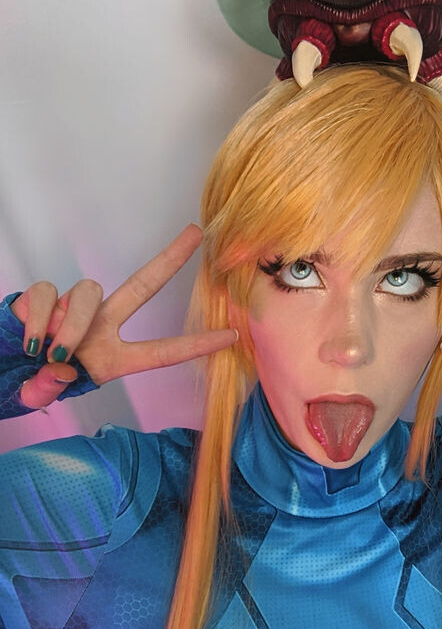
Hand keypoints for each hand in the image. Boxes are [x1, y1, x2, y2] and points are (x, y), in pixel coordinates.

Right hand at [10, 224, 237, 410]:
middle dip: (169, 260)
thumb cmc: (30, 381)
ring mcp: (74, 308)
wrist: (2, 368)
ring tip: (50, 351)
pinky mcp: (44, 297)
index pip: (162, 351)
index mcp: (114, 358)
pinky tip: (30, 339)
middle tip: (197, 234)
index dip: (195, 345)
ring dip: (70, 324)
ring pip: (88, 294)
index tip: (231, 336)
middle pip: (142, 287)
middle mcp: (101, 327)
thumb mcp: (44, 395)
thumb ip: (50, 388)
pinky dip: (38, 317)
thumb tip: (60, 367)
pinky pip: (48, 294)